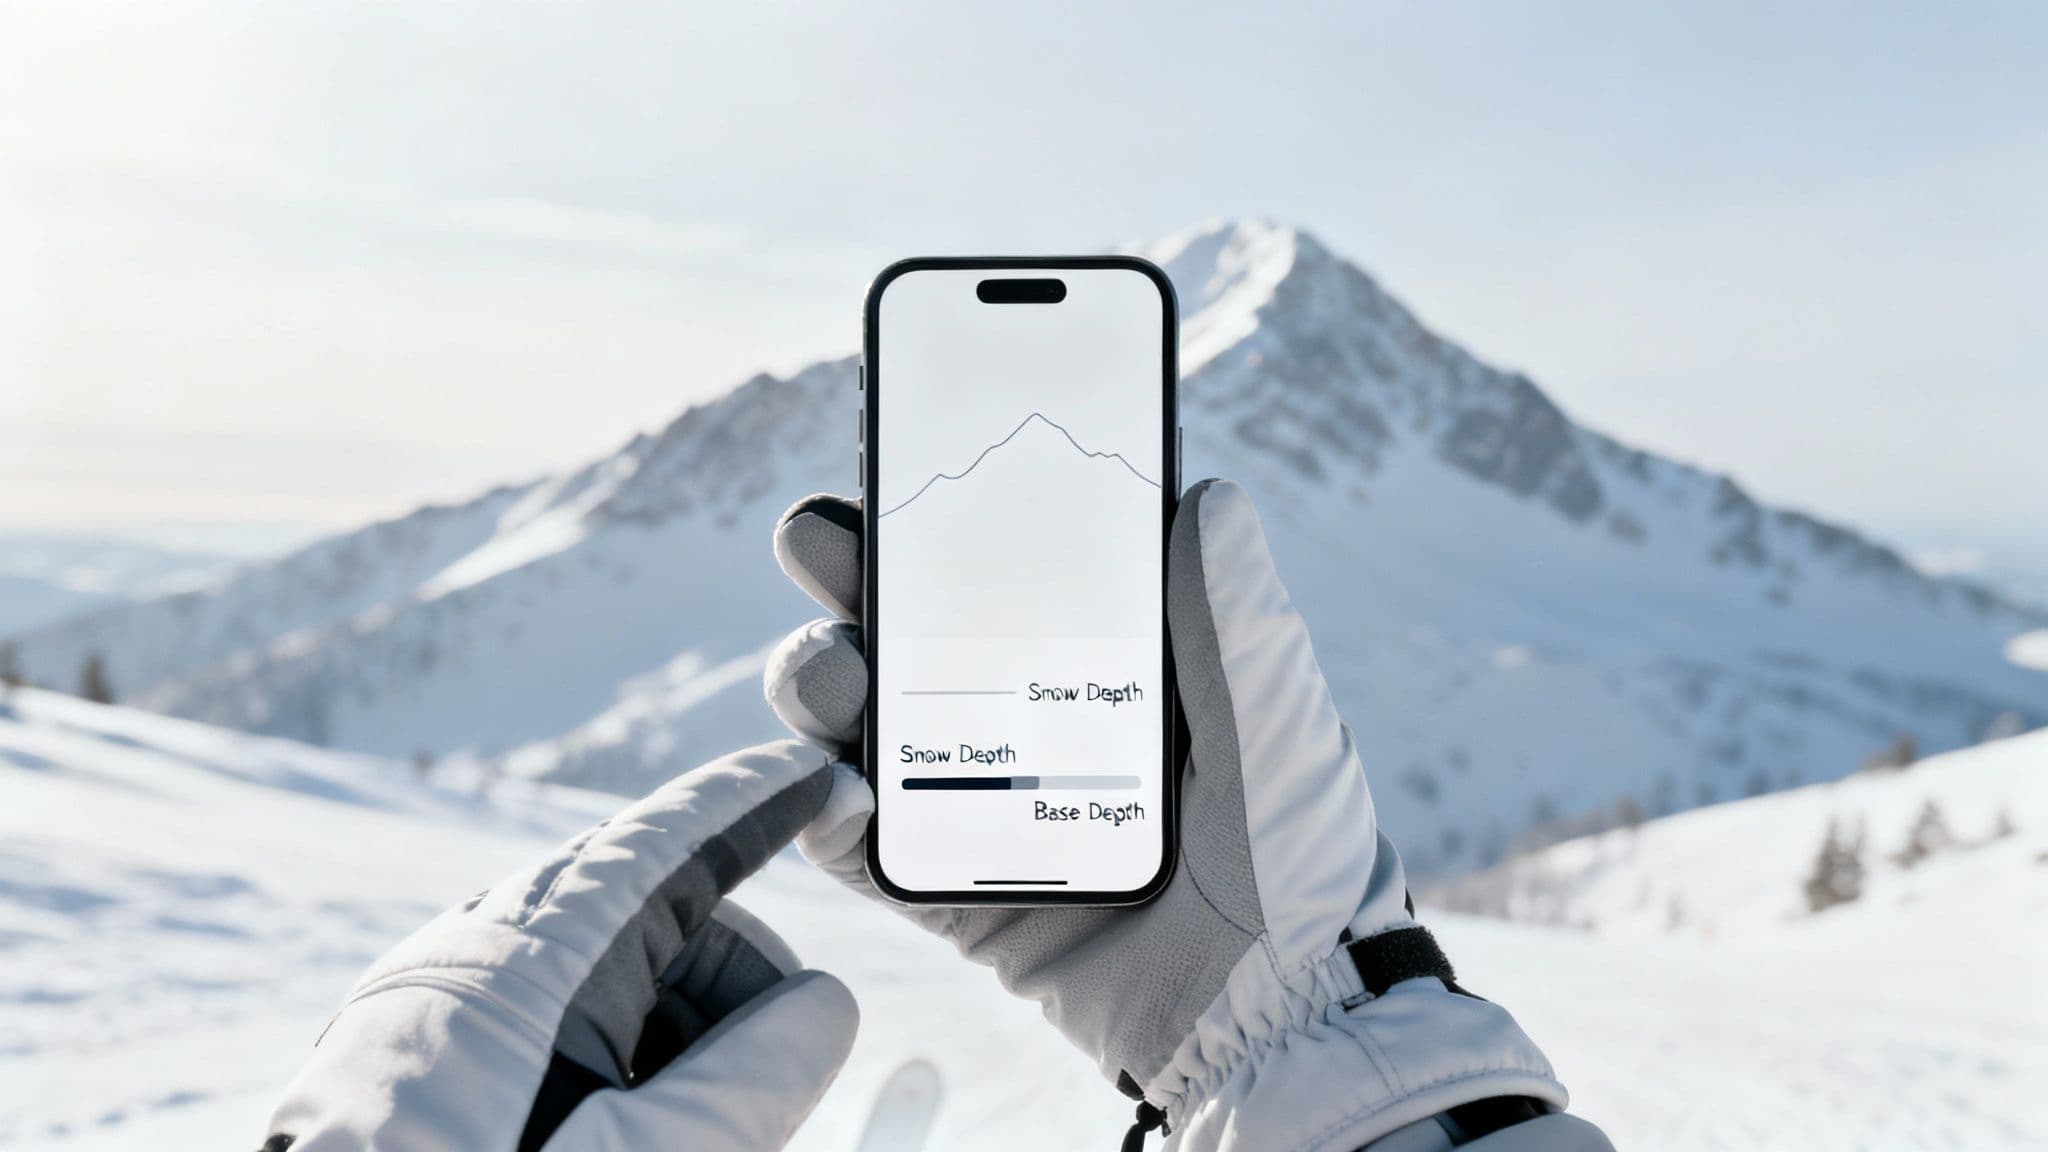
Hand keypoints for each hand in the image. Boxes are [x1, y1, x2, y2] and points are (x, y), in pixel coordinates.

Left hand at [264, 742, 856, 1150]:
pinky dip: (616, 1064)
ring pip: (613, 977)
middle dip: (736, 992)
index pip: (676, 836)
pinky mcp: (424, 1051)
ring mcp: (448, 1000)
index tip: (829, 781)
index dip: (762, 799)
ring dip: (678, 1041)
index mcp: (536, 955)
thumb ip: (750, 1081)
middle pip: (661, 920)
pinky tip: (612, 1134)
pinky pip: (556, 1021)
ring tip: (672, 1134)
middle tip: (766, 1104)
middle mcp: (483, 950)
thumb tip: (827, 1003)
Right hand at [766, 479, 1570, 1150]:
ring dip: (827, 683)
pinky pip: (871, 850)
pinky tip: (839, 793)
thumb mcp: (1280, 725)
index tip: (903, 443)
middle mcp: (1029, 714)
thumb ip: (1237, 619)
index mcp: (1105, 658)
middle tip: (819, 536)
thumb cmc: (1304, 858)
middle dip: (852, 572)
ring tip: (837, 676)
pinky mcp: (959, 893)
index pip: (1012, 562)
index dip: (949, 504)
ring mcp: (985, 801)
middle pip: (913, 626)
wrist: (1286, 1018)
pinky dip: (833, 819)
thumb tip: (1209, 492)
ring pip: (871, 724)